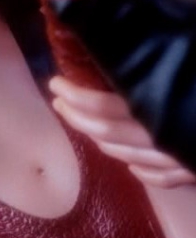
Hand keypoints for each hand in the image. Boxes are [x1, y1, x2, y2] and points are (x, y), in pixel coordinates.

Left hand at [50, 75, 195, 187]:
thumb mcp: (181, 70)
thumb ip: (148, 69)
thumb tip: (117, 59)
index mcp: (155, 109)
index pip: (101, 106)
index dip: (74, 95)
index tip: (55, 84)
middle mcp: (159, 138)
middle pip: (105, 132)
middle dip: (76, 117)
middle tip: (58, 102)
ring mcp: (175, 159)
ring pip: (125, 155)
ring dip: (100, 141)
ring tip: (85, 125)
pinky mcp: (192, 173)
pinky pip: (158, 178)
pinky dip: (141, 171)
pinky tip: (130, 164)